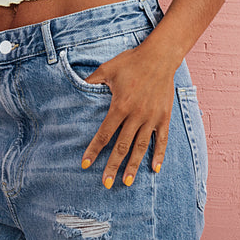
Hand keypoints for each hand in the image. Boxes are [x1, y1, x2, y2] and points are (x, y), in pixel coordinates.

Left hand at [79, 42, 182, 188]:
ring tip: (127, 182)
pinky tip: (155, 169)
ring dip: (134, 166)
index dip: (93, 150)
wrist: (159, 56)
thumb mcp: (107, 69)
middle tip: (106, 183)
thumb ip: (91, 81)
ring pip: (141, 147)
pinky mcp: (164, 117)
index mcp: (119, 106)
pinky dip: (159, 155)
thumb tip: (74, 85)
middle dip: (113, 166)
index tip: (85, 164)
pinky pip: (162, 140)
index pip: (104, 134)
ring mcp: (151, 117)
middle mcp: (136, 115)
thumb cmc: (130, 62)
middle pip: (122, 146)